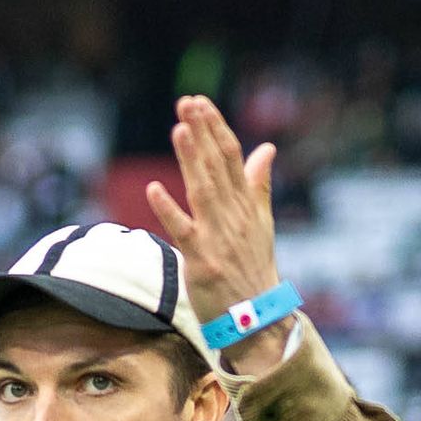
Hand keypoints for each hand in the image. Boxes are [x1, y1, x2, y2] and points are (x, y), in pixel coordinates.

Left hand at [144, 97, 287, 378]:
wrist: (257, 318)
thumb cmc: (254, 269)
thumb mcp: (262, 223)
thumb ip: (259, 183)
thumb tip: (267, 148)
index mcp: (246, 204)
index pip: (231, 158)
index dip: (215, 128)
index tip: (200, 103)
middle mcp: (234, 216)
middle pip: (217, 167)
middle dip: (202, 133)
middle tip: (188, 102)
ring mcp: (218, 237)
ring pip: (202, 191)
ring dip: (190, 160)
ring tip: (179, 129)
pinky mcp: (202, 261)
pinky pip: (182, 231)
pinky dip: (168, 210)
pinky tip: (153, 188)